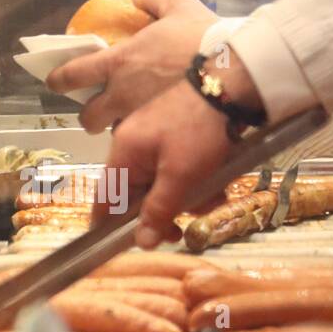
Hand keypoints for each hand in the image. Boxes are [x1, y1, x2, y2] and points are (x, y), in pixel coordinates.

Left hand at [46, 0, 213, 133]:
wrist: (235, 71)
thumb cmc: (205, 37)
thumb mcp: (180, 6)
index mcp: (120, 61)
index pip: (73, 75)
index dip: (59, 80)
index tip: (55, 83)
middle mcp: (122, 94)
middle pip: (89, 117)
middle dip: (90, 117)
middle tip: (99, 112)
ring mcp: (140, 120)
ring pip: (114, 133)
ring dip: (118, 128)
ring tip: (132, 125)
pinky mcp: (161, 138)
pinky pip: (143, 143)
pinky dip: (145, 138)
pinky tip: (156, 134)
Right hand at [97, 47, 262, 247]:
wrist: (229, 85)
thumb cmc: (200, 130)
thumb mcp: (181, 176)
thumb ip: (159, 210)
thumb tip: (140, 244)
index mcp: (124, 153)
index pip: (103, 198)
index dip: (107, 226)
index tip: (118, 247)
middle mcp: (131, 145)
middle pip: (136, 195)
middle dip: (162, 214)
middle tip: (182, 230)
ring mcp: (152, 138)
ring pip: (161, 183)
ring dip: (185, 198)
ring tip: (213, 199)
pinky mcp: (173, 134)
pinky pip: (176, 168)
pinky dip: (194, 179)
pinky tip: (218, 180)